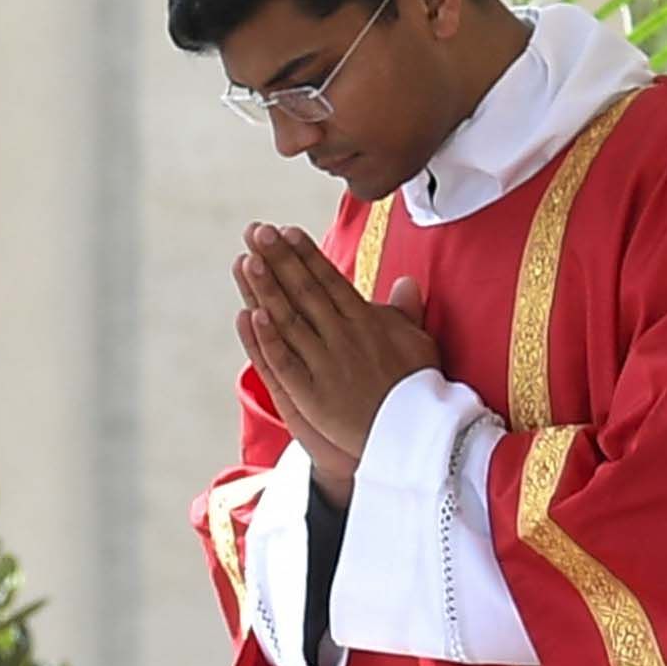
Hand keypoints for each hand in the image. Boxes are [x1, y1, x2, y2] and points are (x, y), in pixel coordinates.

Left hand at [235, 225, 444, 464]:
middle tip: (256, 232)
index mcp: (366, 321)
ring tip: (247, 261)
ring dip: (266, 290)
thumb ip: (405, 311)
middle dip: (279, 260)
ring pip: (290, 321)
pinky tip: (250, 316)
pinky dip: (267, 340)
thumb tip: (405, 281)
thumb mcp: (419, 342)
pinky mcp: (312, 395)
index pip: (329, 280)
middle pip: (305, 292)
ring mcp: (325, 365)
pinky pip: (285, 363)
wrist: (415, 435)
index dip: (306, 254)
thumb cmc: (418, 387)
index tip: (285, 231)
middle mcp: (343, 337)